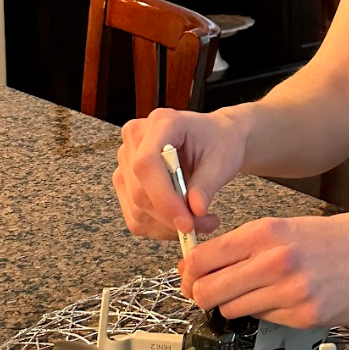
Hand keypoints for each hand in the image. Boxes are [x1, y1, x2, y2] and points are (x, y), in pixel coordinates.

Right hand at [113, 105, 248, 241]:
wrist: (214, 139)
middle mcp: (137, 138)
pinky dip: (160, 227)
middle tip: (205, 224)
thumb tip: (195, 211)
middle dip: (172, 217)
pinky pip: (135, 216)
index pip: (146, 163)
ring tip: (201, 222)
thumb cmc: (219, 142)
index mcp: (162, 122)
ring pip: (137, 208)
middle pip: (140, 190)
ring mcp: (126, 160)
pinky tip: (183, 220)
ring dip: (169, 226)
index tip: (187, 221)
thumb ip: (206, 185)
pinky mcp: (125, 181)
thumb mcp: (222, 160)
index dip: (163, 197)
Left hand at [179, 213, 348, 327]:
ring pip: (233, 309)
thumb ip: (255, 244)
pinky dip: (270, 314)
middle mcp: (274, 259)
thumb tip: (214, 262)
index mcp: (269, 231)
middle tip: (215, 293)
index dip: (190, 272)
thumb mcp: (296, 226)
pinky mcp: (305, 315)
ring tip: (259, 295)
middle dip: (205, 295)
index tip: (193, 275)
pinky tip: (288, 301)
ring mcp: (289, 290)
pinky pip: (266, 320)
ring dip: (238, 306)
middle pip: (207, 290)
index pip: (202, 258)